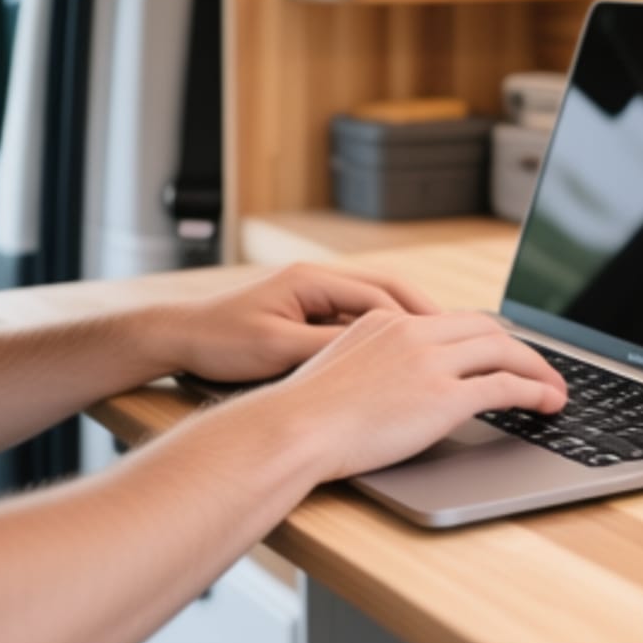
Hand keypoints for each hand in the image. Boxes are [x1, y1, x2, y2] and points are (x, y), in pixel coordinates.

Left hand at [159, 263, 439, 383]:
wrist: (178, 335)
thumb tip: (372, 354)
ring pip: (375, 307)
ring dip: (407, 325)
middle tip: (463, 340)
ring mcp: (312, 296)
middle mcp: (317, 281)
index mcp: (313, 281)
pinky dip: (382, 337)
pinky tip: (398, 361)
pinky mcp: (305, 314)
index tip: (448, 338)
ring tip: (441, 351)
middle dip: (426, 316)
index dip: (418, 317)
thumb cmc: (220, 339)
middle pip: (388, 292)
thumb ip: (325, 347)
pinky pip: (355, 321)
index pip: (381, 293)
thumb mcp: (275, 348)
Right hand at [244, 310, 567, 481]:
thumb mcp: (335, 371)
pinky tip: (548, 403)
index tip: (500, 351)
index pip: (449, 321)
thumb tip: (381, 389)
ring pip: (502, 350)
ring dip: (537, 368)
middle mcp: (411, 332)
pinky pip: (504, 385)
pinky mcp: (442, 396)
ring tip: (554, 389)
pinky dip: (535, 391)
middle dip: (519, 349)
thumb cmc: (301, 417)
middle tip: (540, 370)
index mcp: (384, 322)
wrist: (292, 429)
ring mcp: (429, 362)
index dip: (483, 338)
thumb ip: (367, 367)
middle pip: (484, 328)